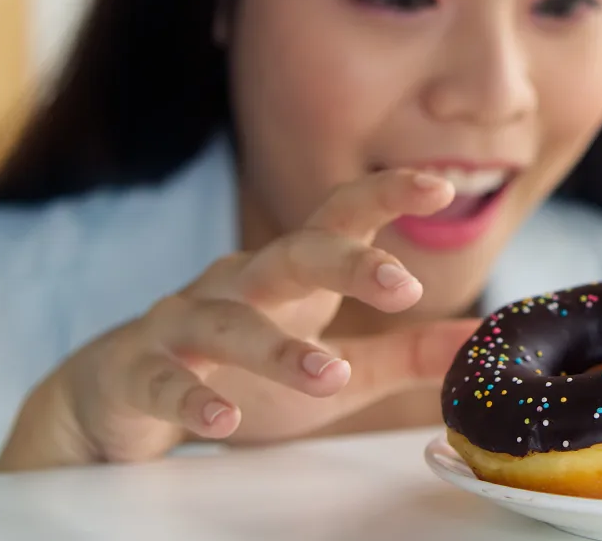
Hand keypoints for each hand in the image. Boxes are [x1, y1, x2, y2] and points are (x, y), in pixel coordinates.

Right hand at [0, 170, 478, 472]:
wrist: (122, 395)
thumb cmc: (244, 371)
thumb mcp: (336, 366)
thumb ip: (406, 354)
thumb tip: (479, 342)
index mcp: (292, 274)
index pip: (343, 218)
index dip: (389, 193)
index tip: (443, 184)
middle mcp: (240, 283)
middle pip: (292, 255)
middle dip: (347, 263)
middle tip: (402, 286)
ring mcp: (184, 323)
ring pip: (231, 321)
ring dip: (279, 348)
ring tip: (329, 374)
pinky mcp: (139, 370)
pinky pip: (164, 378)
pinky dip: (193, 396)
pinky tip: (223, 416)